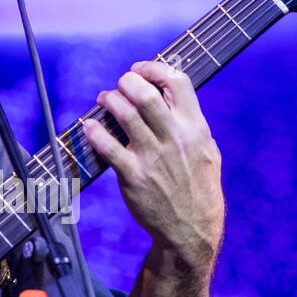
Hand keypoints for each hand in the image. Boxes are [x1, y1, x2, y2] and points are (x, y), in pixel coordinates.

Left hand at [82, 60, 224, 271]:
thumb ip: (191, 122)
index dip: (154, 68)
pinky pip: (108, 147)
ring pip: (125, 114)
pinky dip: (94, 132)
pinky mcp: (134, 176)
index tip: (139, 69)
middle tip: (120, 85)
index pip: (177, 82)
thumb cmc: (198, 186)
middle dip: (127, 81)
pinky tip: (89, 126)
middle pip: (146, 94)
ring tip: (104, 99)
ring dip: (109, 100)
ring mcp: (153, 157)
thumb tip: (171, 94)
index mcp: (195, 127)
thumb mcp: (206, 149)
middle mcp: (175, 138)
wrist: (191, 228)